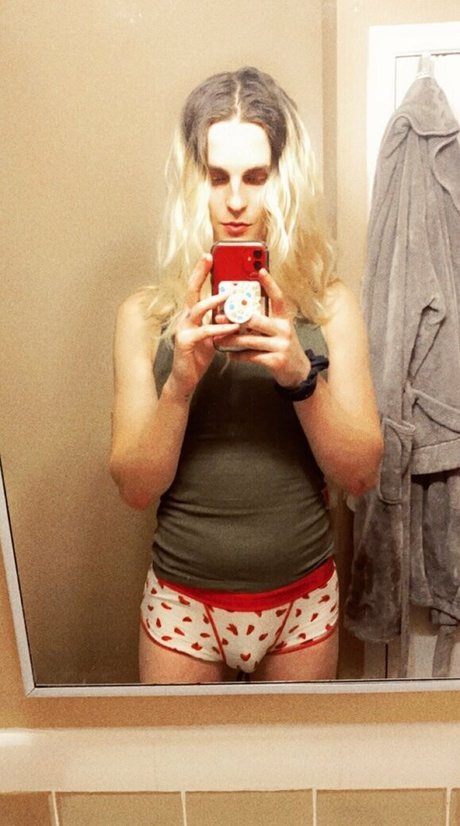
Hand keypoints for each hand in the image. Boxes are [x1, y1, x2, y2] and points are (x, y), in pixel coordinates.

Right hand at [170, 254, 238, 396]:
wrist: (186, 378)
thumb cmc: (199, 356)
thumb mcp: (211, 334)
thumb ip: (219, 321)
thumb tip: (235, 309)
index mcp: (191, 315)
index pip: (195, 288)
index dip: (200, 272)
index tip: (208, 256)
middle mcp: (185, 318)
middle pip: (191, 290)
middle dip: (200, 273)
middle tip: (209, 259)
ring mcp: (183, 329)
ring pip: (198, 308)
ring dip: (214, 300)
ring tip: (229, 295)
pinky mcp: (186, 342)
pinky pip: (204, 331)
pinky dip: (218, 328)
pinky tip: (231, 327)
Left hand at [217, 269, 310, 386]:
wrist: (299, 372)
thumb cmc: (283, 348)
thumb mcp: (279, 332)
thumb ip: (263, 323)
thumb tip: (239, 316)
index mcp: (284, 320)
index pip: (278, 298)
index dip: (270, 284)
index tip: (260, 270)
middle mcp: (284, 330)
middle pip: (256, 319)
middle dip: (235, 319)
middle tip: (218, 317)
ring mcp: (281, 346)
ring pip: (249, 340)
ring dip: (231, 340)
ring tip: (218, 339)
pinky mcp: (276, 361)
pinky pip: (251, 356)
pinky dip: (238, 356)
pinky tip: (230, 355)